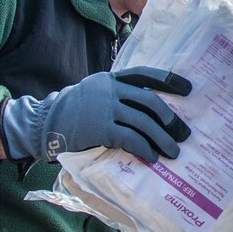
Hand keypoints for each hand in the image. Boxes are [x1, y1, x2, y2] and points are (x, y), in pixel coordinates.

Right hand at [1, 67, 191, 162]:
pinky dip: (145, 148)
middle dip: (170, 119)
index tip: (188, 89)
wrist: (43, 123)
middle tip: (183, 133)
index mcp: (111, 79)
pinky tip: (152, 157)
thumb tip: (149, 110)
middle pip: (150, 100)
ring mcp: (105, 108)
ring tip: (173, 152)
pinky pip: (130, 138)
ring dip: (162, 139)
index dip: (169, 80)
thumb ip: (118, 95)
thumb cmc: (74, 112)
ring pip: (144, 121)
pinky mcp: (100, 128)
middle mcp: (110, 89)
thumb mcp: (95, 93)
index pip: (145, 74)